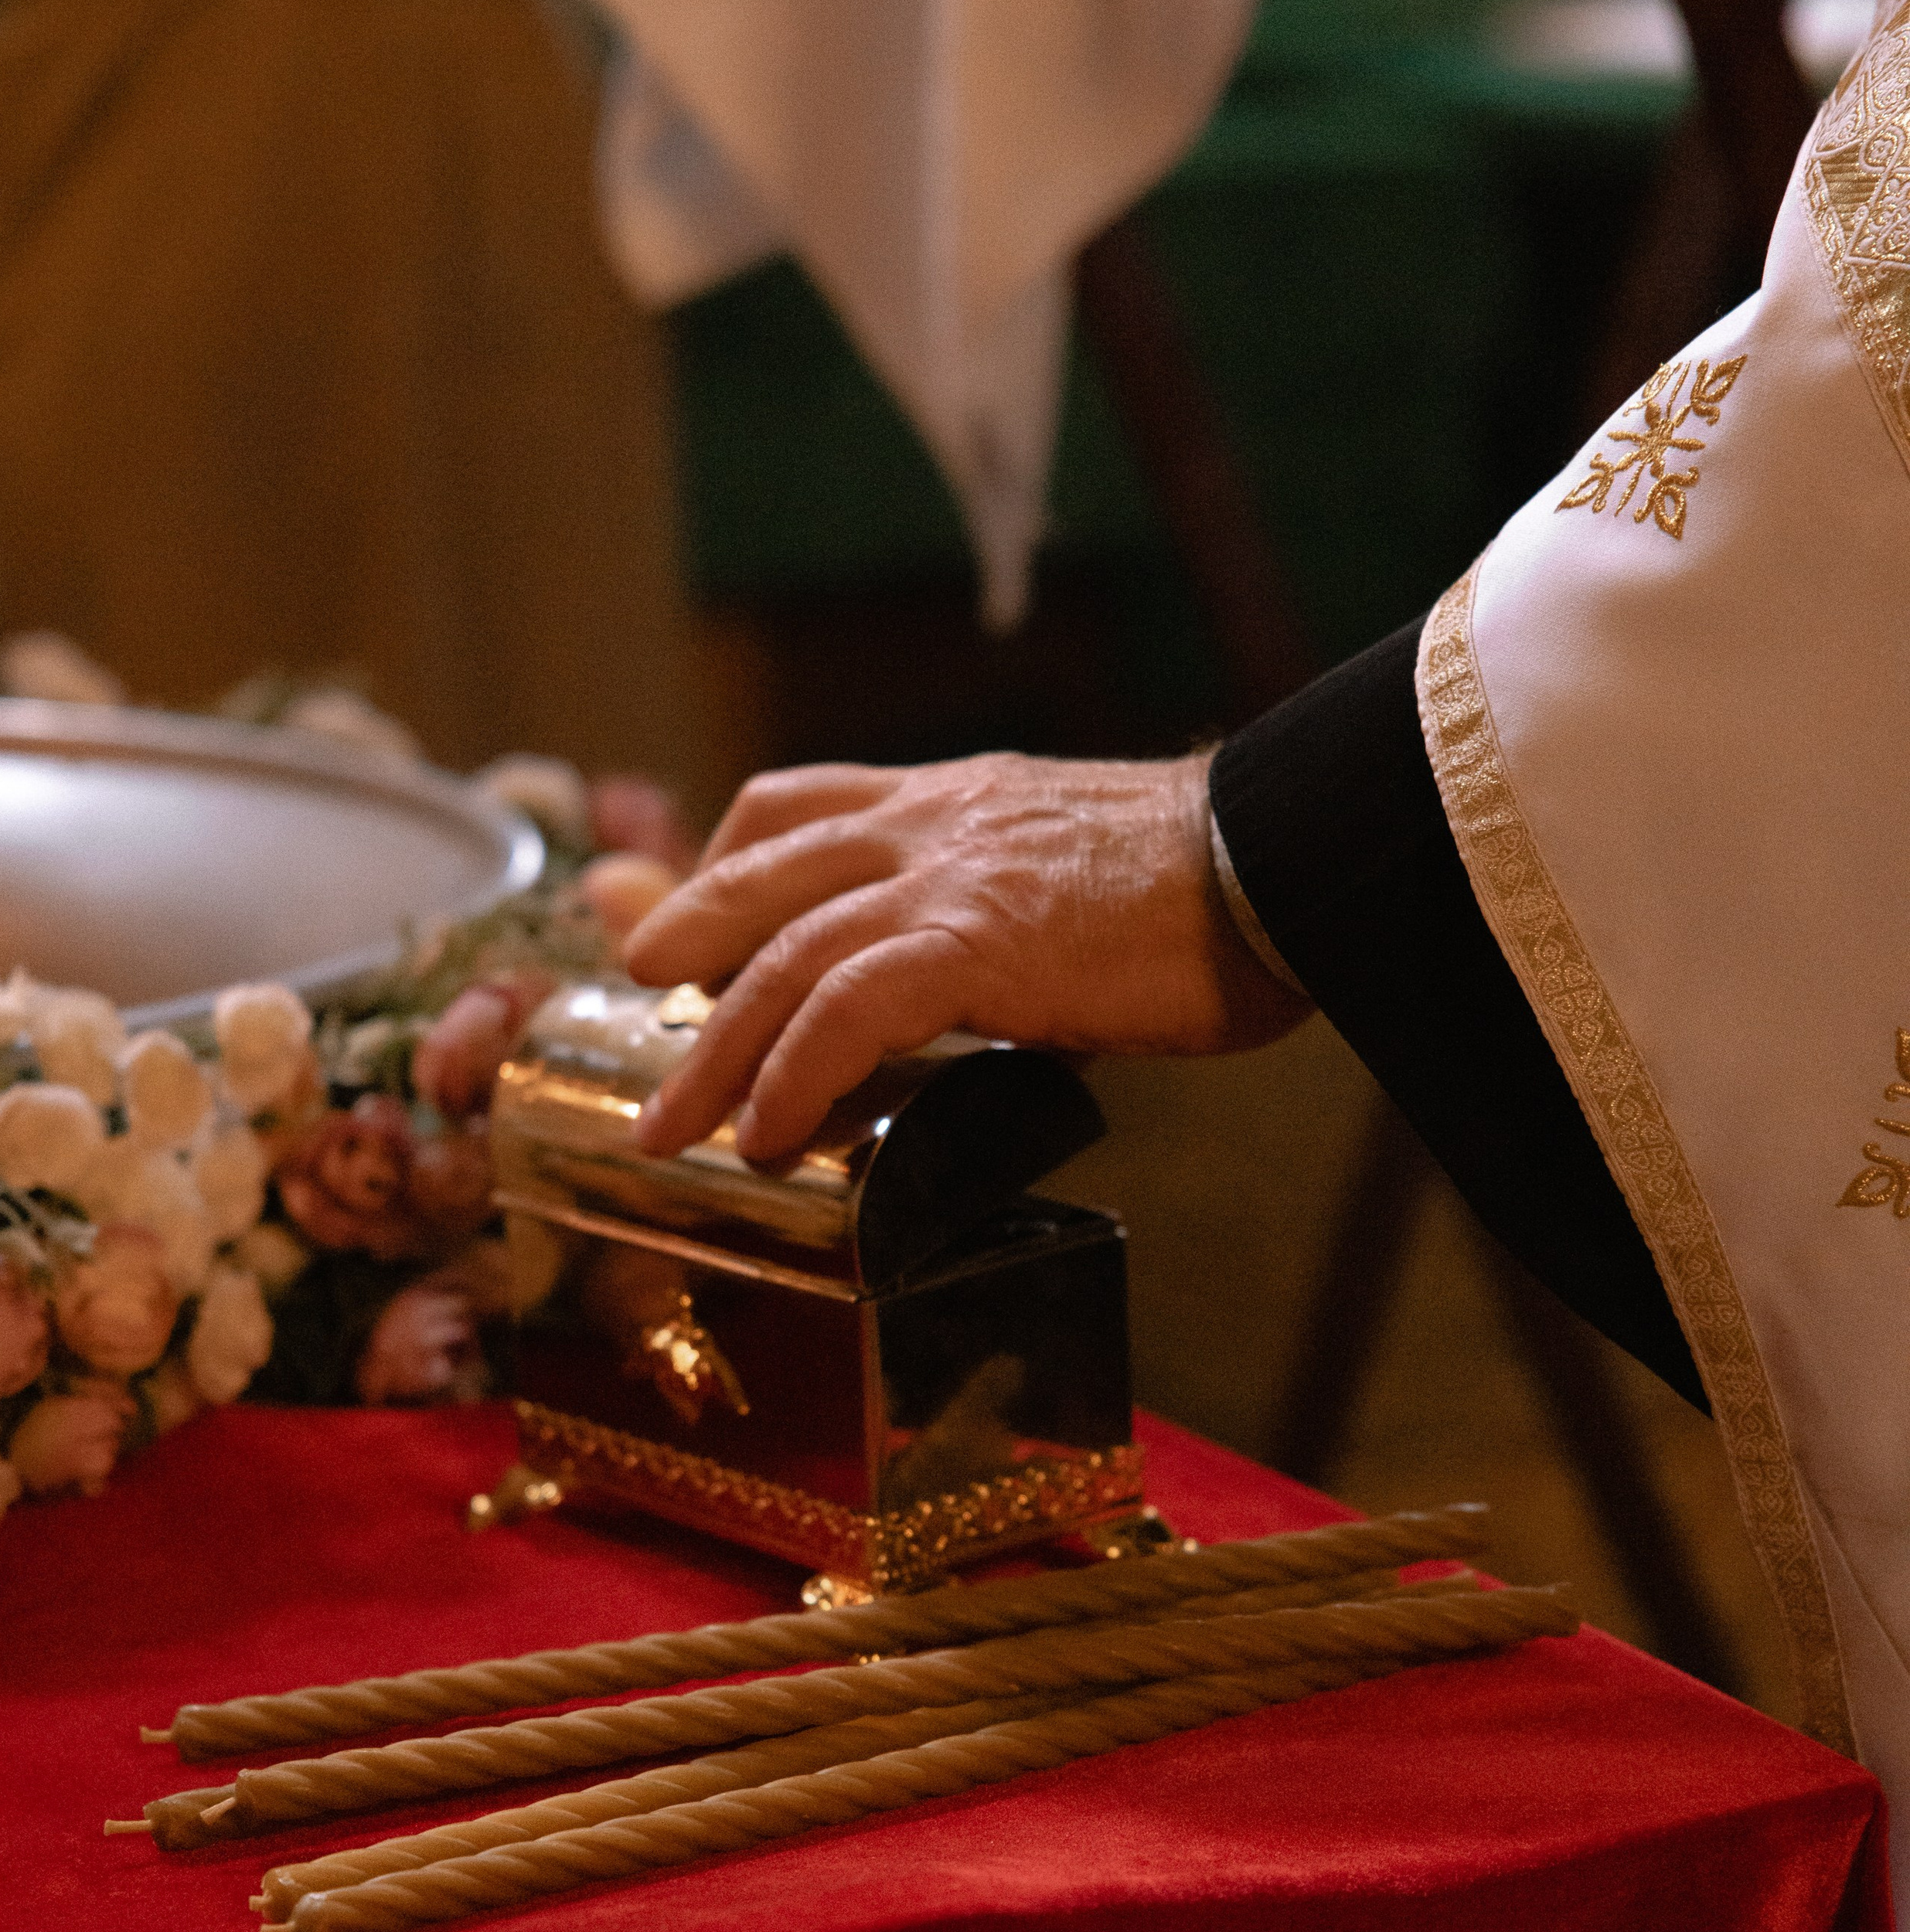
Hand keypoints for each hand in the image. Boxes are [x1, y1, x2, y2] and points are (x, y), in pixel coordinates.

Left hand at [623, 751, 1306, 1160]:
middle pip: (761, 878)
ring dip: (716, 1048)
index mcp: (956, 800)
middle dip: (679, 951)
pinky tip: (771, 1131)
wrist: (1297, 855)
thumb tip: (992, 980)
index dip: (725, 868)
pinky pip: (852, 1008)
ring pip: (785, 954)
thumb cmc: (1217, 889)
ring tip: (671, 1128)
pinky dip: (796, 1072)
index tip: (685, 931)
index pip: (798, 806)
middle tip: (634, 1024)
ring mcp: (952, 876)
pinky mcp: (983, 941)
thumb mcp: (1078, 878)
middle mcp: (934, 823)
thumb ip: (1005, 917)